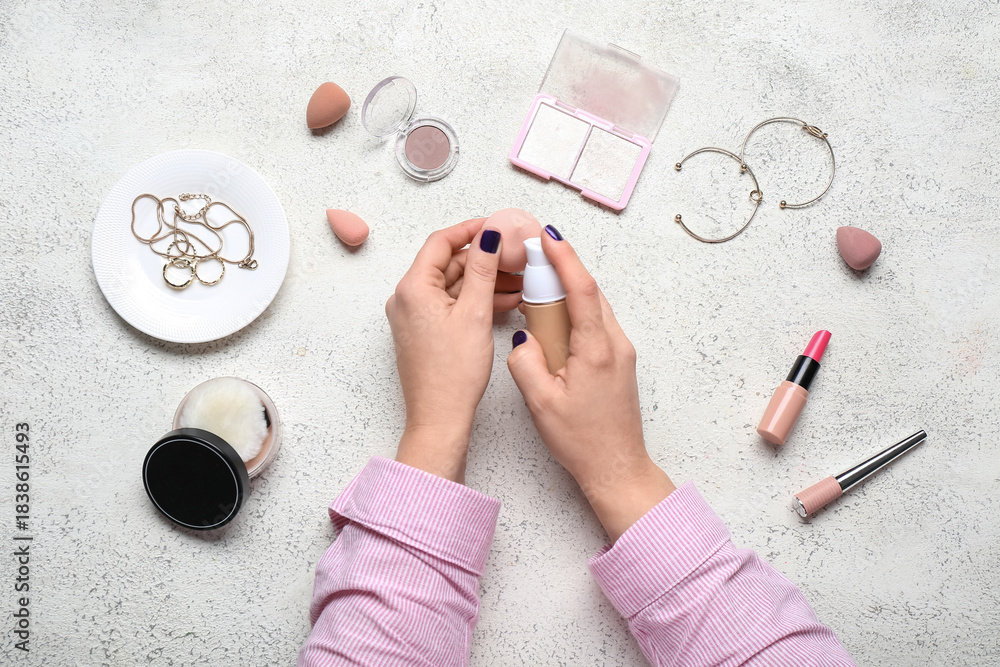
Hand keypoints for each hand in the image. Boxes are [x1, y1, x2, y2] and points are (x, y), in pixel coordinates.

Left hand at [385, 218, 521, 482]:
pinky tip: (505, 301)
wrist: (440, 418)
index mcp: (413, 288)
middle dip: (483, 257)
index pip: (441, 241)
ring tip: (518, 279)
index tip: (496, 226)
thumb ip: (482, 269)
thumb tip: (488, 236)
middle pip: (447, 263)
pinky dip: (476, 299)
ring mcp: (415, 316)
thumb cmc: (453, 374)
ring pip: (452, 285)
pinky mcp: (425, 332)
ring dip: (483, 280)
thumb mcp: (475, 312)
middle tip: (514, 255)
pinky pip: (451, 304)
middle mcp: (408, 298)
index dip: (471, 229)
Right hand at [507, 226, 674, 540]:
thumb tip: (521, 338)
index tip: (549, 236)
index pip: (582, 290)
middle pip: (590, 292)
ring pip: (595, 307)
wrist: (617, 468)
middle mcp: (615, 345)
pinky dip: (576, 311)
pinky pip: (596, 324)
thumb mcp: (541, 404)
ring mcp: (621, 352)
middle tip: (536, 253)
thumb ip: (526, 364)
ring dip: (570, 290)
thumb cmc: (583, 441)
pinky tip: (555, 318)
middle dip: (564, 268)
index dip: (565, 259)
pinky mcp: (619, 362)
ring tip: (540, 282)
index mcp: (596, 350)